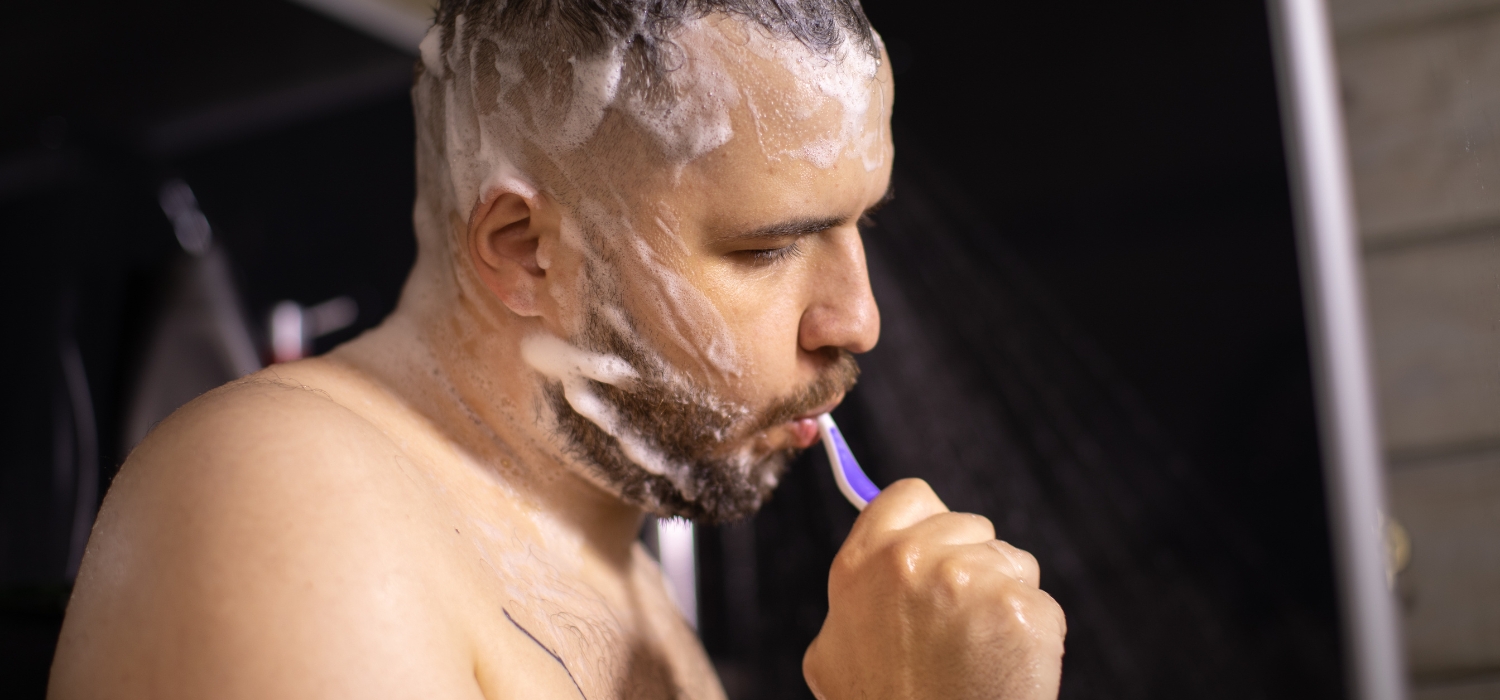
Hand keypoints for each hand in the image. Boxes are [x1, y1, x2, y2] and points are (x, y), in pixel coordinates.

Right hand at [804, 479, 1065, 699]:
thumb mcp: (833, 651)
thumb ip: (855, 594)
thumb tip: (875, 561)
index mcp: (861, 563)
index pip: (912, 496)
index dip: (931, 522)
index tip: (938, 550)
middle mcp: (910, 560)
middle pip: (970, 525)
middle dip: (972, 564)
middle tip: (955, 625)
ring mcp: (969, 581)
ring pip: (1011, 560)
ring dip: (1002, 597)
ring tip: (978, 650)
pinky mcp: (1021, 610)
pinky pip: (1038, 602)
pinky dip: (1029, 633)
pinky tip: (1003, 666)